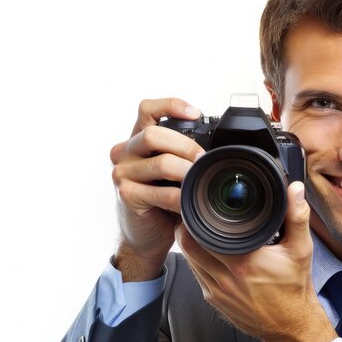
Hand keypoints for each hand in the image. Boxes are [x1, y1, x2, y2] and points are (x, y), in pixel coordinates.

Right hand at [110, 98, 204, 280]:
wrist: (147, 236)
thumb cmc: (163, 201)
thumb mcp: (172, 172)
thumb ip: (181, 154)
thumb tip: (218, 145)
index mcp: (138, 140)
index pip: (147, 109)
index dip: (172, 106)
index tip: (197, 114)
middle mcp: (125, 152)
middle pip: (155, 134)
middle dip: (186, 146)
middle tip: (203, 160)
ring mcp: (123, 173)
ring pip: (161, 162)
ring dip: (187, 173)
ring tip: (200, 182)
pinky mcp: (127, 195)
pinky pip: (162, 193)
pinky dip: (181, 198)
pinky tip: (189, 203)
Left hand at [176, 181, 336, 341]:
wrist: (291, 326)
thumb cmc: (295, 289)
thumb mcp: (301, 250)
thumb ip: (297, 217)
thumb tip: (295, 190)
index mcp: (244, 262)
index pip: (204, 233)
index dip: (196, 216)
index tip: (199, 204)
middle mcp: (226, 278)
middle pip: (188, 245)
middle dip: (187, 226)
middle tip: (194, 212)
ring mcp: (217, 292)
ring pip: (189, 260)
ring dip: (190, 244)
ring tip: (197, 229)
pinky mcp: (215, 301)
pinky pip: (197, 275)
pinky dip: (197, 261)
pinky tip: (206, 252)